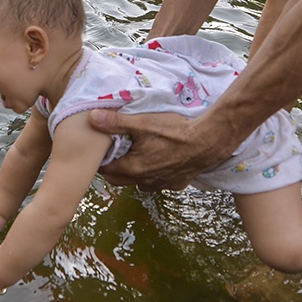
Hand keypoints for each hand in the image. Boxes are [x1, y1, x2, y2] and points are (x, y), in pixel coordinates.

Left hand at [92, 109, 220, 190]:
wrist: (209, 141)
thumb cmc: (176, 132)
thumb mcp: (143, 123)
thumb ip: (116, 122)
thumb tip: (93, 118)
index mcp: (133, 168)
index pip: (106, 171)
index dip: (101, 161)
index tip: (101, 150)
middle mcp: (146, 181)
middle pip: (120, 180)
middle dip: (114, 168)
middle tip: (114, 152)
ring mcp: (162, 184)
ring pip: (140, 182)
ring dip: (134, 173)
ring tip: (135, 155)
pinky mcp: (177, 183)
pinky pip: (159, 182)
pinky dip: (155, 174)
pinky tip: (159, 160)